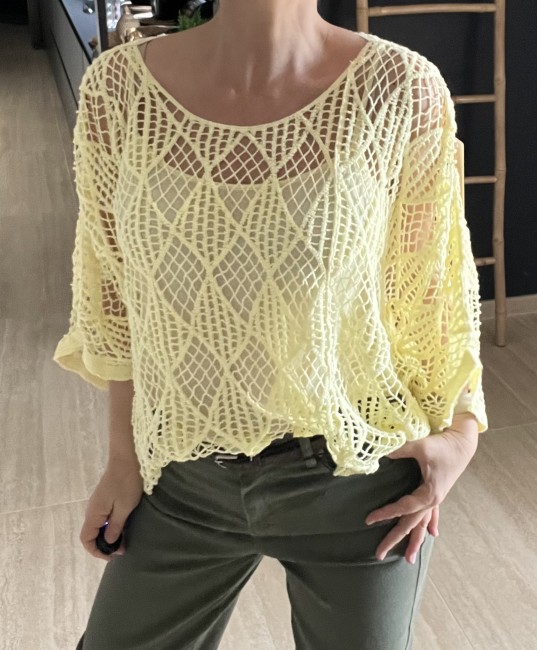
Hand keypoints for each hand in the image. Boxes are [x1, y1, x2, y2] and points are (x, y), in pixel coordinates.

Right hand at [80, 456, 143, 561]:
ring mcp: (98, 502)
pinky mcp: (105, 497)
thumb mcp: (124, 508)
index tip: (112, 555)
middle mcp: (92, 509)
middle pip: (91, 533)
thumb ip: (115, 526)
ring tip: (123, 539)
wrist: (128, 458)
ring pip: (98, 525)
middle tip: (122, 549)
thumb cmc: (127, 483)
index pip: (86, 539)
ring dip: (108, 535)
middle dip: (104, 545)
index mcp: (93, 514)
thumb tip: (109, 543)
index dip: (96, 551)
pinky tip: (122, 525)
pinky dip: (110, 525)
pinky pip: (103, 517)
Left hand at [364, 427, 478, 564]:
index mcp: (429, 494)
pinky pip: (432, 513)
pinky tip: (433, 534)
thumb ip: (399, 450)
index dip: (385, 514)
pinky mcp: (438, 492)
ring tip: (408, 559)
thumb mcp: (420, 446)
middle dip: (395, 539)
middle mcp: (433, 500)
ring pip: (423, 524)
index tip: (369, 520)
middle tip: (379, 555)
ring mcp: (436, 498)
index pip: (402, 508)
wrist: (463, 442)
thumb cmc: (443, 445)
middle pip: (412, 525)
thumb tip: (379, 453)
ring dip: (415, 540)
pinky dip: (430, 524)